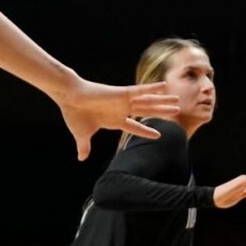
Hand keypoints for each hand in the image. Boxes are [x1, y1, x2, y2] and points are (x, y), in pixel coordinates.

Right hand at [54, 76, 179, 160]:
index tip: (158, 135)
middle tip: (177, 111)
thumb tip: (81, 158)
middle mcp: (122, 110)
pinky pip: (140, 90)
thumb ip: (84, 146)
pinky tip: (164, 86)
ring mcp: (123, 101)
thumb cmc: (74, 113)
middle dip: (162, 112)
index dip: (146, 131)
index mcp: (114, 120)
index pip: (135, 127)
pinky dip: (152, 88)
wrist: (68, 97)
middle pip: (147, 111)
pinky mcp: (122, 93)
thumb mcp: (82, 134)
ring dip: (163, 101)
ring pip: (148, 101)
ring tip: (177, 100)